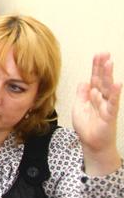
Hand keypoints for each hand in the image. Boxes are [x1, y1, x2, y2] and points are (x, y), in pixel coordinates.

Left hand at [73, 53, 121, 172]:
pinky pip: (112, 102)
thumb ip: (82, 94)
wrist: (91, 143)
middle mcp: (101, 98)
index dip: (96, 67)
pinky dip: (114, 93)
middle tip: (104, 54)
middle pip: (101, 79)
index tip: (98, 55)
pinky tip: (116, 84)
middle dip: (102, 67)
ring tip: (109, 63)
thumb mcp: (79, 107)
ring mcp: (106, 105)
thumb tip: (83, 81)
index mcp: (93, 95)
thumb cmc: (87, 126)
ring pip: (107, 88)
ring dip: (107, 75)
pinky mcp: (109, 114)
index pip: (94, 78)